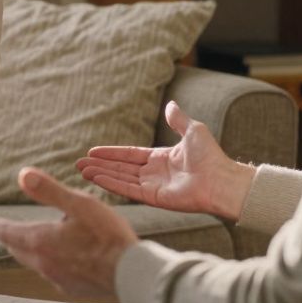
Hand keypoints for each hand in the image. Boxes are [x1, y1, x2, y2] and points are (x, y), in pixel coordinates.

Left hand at [0, 167, 136, 295]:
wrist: (131, 273)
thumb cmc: (107, 236)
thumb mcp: (79, 204)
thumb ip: (49, 190)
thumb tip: (23, 175)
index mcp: (39, 241)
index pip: (7, 232)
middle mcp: (43, 263)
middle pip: (18, 249)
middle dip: (11, 238)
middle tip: (6, 230)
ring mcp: (57, 278)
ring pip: (34, 261)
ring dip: (31, 249)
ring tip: (35, 239)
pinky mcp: (71, 288)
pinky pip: (52, 272)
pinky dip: (51, 261)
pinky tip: (64, 256)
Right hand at [76, 101, 253, 219]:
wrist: (222, 179)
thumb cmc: (211, 156)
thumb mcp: (192, 130)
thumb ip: (178, 119)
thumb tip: (171, 104)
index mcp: (161, 158)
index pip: (130, 155)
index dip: (112, 153)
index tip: (93, 151)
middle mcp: (154, 174)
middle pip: (121, 168)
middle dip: (100, 165)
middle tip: (79, 163)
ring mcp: (153, 187)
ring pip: (120, 179)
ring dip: (101, 174)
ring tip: (81, 170)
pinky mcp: (153, 198)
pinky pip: (128, 190)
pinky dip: (111, 184)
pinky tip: (96, 178)